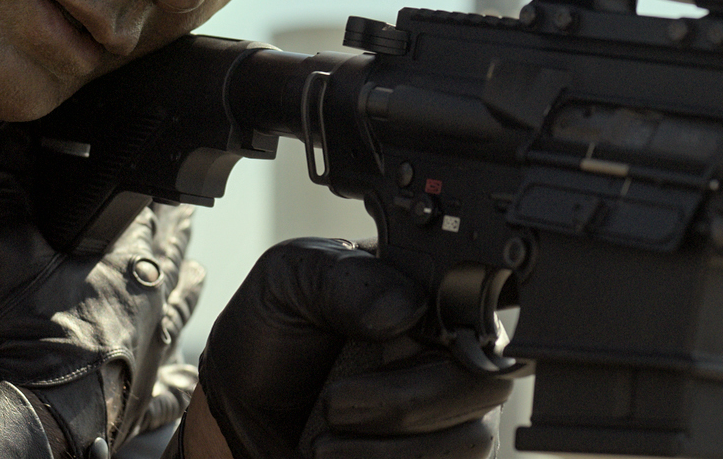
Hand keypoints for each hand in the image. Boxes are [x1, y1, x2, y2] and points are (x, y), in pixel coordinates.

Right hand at [0, 131, 204, 454]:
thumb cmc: (17, 339)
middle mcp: (149, 309)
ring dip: (188, 291)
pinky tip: (185, 375)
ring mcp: (150, 357)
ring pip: (179, 313)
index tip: (159, 183)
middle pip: (170, 260)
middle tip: (189, 215)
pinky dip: (178, 379)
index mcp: (125, 270)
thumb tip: (7, 146)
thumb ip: (5, 193)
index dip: (148, 197)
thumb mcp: (0, 252)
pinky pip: (170, 389)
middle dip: (177, 235)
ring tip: (198, 273)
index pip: (144, 219)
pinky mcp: (141, 401)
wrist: (25, 419)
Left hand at [190, 238, 515, 458]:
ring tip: (323, 443)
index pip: (484, 310)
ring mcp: (452, 414)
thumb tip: (406, 308)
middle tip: (335, 404)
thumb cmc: (270, 340)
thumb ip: (347, 280)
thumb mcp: (289, 282)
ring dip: (393, 448)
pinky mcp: (437, 458)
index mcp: (429, 298)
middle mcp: (453, 355)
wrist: (236, 416)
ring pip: (474, 439)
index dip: (454, 332)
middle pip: (486, 382)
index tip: (397, 342)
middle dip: (408, 402)